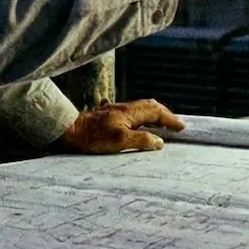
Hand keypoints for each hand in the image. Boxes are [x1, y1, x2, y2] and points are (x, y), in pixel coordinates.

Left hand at [58, 98, 184, 152]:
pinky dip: (139, 116)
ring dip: (152, 114)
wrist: (68, 131)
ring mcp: (113, 111)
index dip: (170, 119)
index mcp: (129, 113)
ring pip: (139, 107)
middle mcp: (123, 108)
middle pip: (149, 105)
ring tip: (159, 123)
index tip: (181, 127)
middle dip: (164, 113)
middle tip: (174, 124)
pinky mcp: (105, 115)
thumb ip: (141, 141)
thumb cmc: (92, 137)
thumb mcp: (119, 142)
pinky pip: (129, 112)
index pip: (156, 112)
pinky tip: (134, 121)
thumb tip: (159, 142)